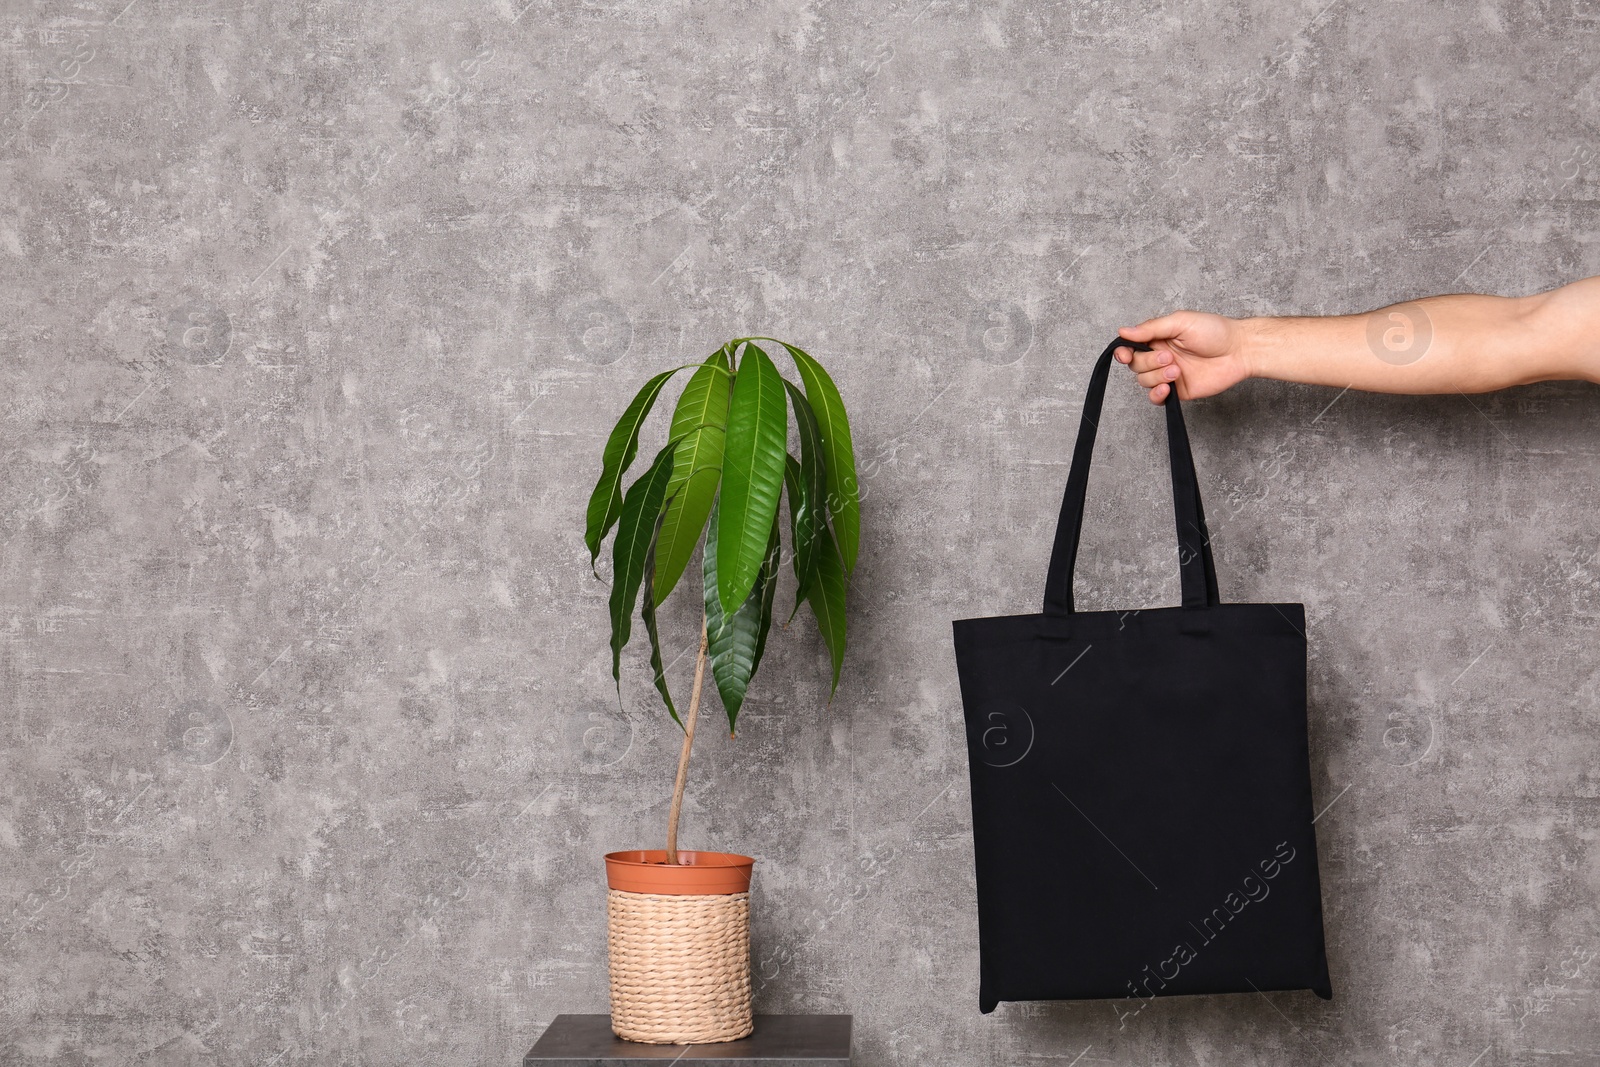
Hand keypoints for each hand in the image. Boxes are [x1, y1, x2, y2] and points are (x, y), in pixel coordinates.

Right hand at [1113, 311, 1251, 403]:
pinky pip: (1156, 399)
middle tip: (1169, 357)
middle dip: (1149, 362)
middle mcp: (1160, 356)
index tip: (1124, 354)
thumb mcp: (1180, 322)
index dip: (1123, 352)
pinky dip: (1157, 395)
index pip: (1131, 347)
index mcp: (1158, 338)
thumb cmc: (1214, 331)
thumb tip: (1124, 331)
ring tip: (1177, 370)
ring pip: (1144, 381)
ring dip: (1157, 376)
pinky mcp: (1178, 391)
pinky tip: (1167, 388)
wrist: (1239, 351)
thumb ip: (1151, 328)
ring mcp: (1168, 375)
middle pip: (1136, 365)